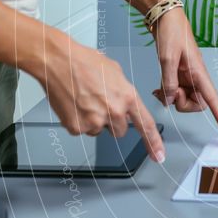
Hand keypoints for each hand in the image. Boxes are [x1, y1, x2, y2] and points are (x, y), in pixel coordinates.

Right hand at [39, 32, 165, 162]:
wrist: (58, 61)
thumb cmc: (85, 62)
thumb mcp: (116, 72)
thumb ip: (124, 92)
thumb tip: (125, 102)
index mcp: (128, 97)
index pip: (146, 125)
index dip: (153, 143)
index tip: (158, 155)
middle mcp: (114, 112)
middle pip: (120, 131)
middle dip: (113, 121)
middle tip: (100, 104)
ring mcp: (95, 121)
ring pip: (100, 130)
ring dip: (95, 120)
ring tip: (85, 100)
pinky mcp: (77, 127)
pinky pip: (82, 130)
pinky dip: (78, 121)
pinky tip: (74, 104)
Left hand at [151, 8, 217, 132]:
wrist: (165, 19)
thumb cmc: (172, 33)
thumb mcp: (167, 58)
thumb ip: (168, 81)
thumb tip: (169, 99)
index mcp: (199, 73)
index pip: (213, 99)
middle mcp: (196, 78)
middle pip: (196, 104)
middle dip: (182, 104)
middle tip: (168, 92)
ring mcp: (187, 77)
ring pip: (184, 99)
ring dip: (171, 98)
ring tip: (160, 88)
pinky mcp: (179, 75)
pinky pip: (175, 92)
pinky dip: (166, 93)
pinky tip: (158, 88)